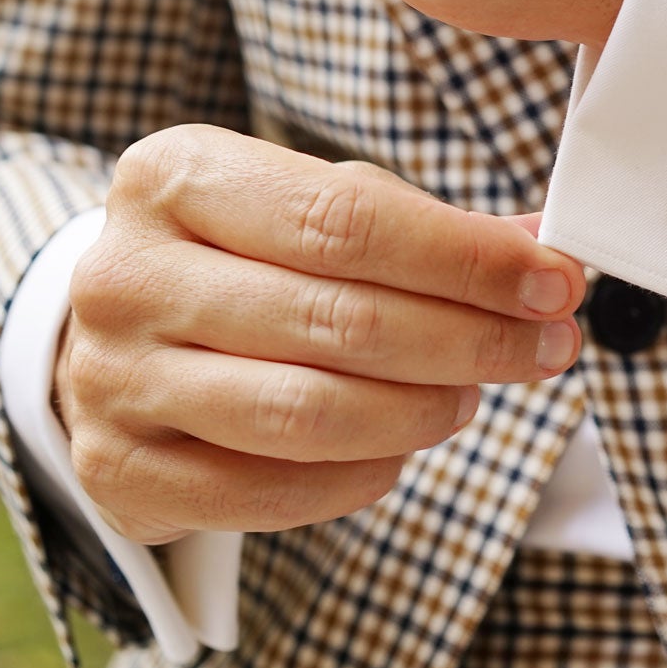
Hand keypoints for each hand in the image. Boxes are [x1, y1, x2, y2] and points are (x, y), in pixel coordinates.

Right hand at [55, 124, 586, 544]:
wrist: (112, 339)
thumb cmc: (239, 261)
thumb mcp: (312, 209)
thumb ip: (423, 226)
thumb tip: (542, 248)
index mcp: (175, 175)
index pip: (347, 217)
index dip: (467, 258)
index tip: (554, 282)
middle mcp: (128, 274)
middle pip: (338, 318)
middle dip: (471, 338)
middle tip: (546, 347)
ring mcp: (113, 379)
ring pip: (307, 412)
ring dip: (422, 411)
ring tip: (472, 395)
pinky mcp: (118, 473)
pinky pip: (269, 492)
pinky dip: (361, 476)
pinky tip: (400, 450)